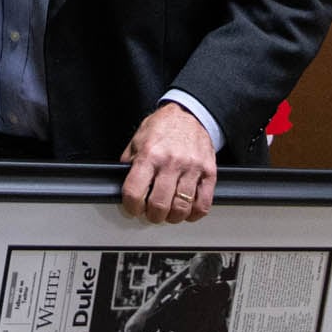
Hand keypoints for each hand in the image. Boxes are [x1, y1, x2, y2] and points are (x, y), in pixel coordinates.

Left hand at [120, 103, 215, 223]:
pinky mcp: (209, 172)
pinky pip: (203, 203)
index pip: (134, 192)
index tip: (133, 208)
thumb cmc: (163, 127)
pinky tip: (187, 212)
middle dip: (152, 216)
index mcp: (149, 154)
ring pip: (181, 207)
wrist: (189, 114)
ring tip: (168, 213)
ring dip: (172, 217)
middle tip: (151, 213)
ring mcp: (192, 167)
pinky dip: (194, 214)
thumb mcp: (137, 141)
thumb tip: (122, 185)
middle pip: (159, 204)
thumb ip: (129, 164)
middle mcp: (171, 162)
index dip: (131, 206)